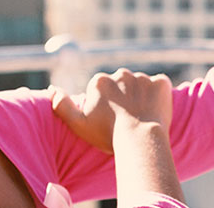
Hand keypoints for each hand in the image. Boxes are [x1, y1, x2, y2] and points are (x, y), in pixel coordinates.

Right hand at [52, 68, 173, 153]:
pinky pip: (160, 86)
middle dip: (124, 98)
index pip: (102, 90)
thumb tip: (52, 88)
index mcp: (100, 81)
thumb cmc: (108, 134)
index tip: (110, 120)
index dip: (106, 106)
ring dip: (142, 97)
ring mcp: (143, 77)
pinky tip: (157, 111)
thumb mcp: (78, 123)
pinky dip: (160, 95)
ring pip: (141, 86)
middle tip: (127, 119)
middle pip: (122, 85)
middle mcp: (121, 74)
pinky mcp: (161, 82)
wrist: (140, 139)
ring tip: (142, 118)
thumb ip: (62, 105)